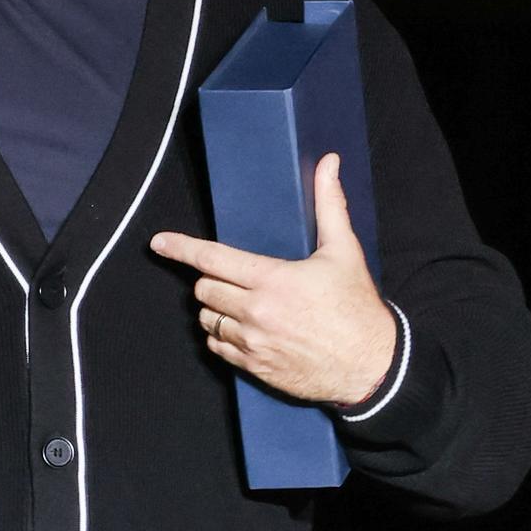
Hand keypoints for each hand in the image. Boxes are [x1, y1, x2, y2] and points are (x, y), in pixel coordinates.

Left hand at [150, 155, 405, 406]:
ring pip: (207, 320)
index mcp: (272, 280)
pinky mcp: (254, 367)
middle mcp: (256, 312)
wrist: (370, 366)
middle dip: (211, 280)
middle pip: (204, 290)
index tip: (159, 242)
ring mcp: (252, 343)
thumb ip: (330, 205)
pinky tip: (242, 330)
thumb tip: (329, 163)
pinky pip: (217, 348)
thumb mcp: (344, 252)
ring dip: (216, 309)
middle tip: (234, 279)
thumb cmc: (357, 308)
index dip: (181, 247)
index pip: (212, 259)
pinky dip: (222, 337)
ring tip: (240, 305)